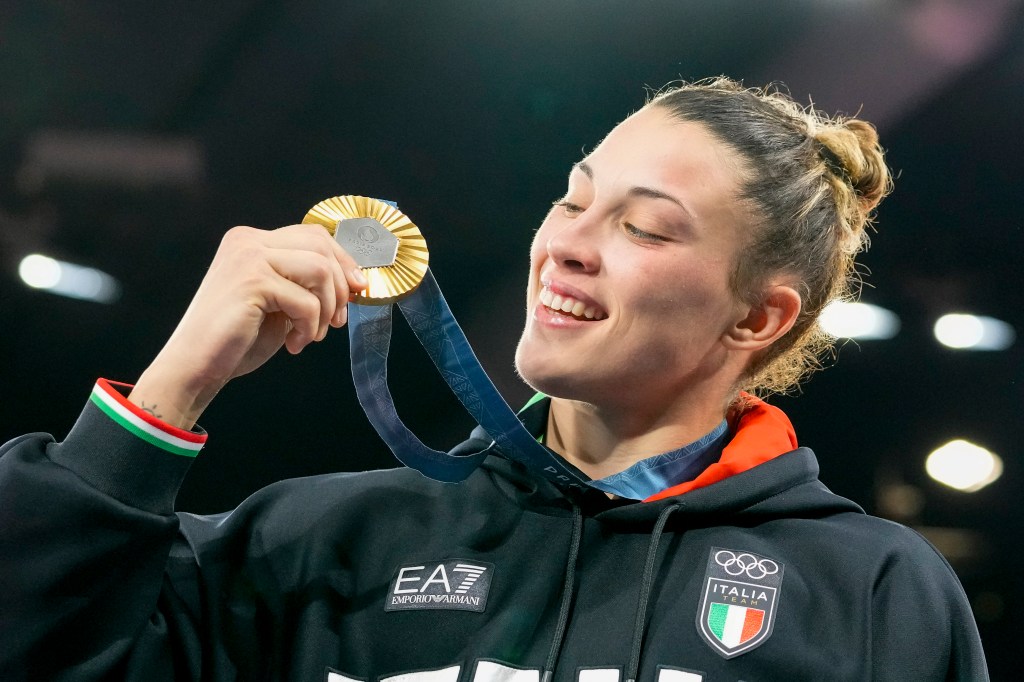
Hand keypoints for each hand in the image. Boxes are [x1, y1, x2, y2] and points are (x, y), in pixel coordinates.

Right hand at [129, 224, 366, 428]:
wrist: (196, 366)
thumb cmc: (237, 338)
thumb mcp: (280, 302)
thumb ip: (306, 284)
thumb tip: (355, 281)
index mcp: (253, 240)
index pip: (314, 236)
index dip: (343, 262)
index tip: (357, 291)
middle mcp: (248, 241)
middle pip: (321, 246)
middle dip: (340, 286)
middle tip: (336, 321)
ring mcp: (248, 257)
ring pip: (320, 270)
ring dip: (326, 309)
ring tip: (312, 335)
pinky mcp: (252, 281)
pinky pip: (306, 302)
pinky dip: (309, 327)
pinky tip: (293, 345)